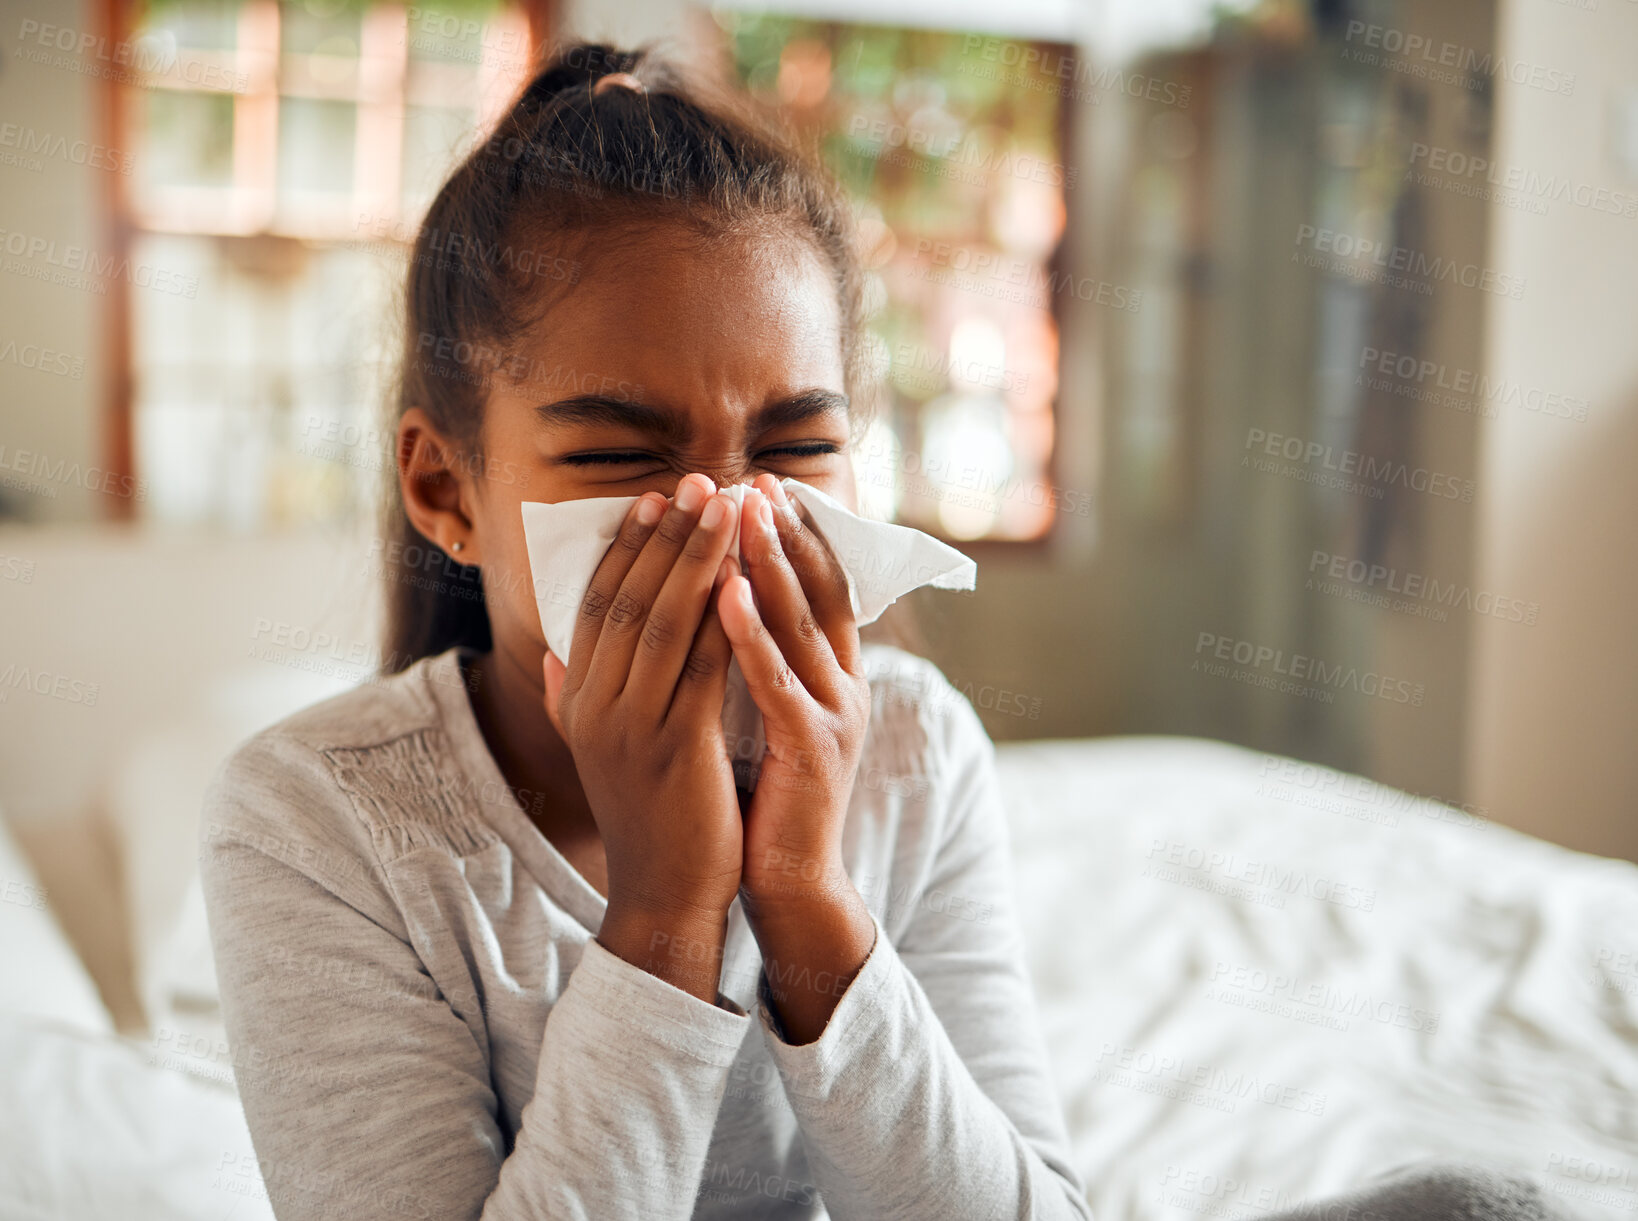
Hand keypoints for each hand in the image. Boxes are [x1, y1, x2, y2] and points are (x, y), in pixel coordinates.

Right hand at [542, 472, 743, 999]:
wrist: (664, 896)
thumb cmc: (646, 818)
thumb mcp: (599, 752)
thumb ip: (574, 702)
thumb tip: (555, 656)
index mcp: (578, 701)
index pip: (596, 605)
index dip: (625, 547)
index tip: (653, 499)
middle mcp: (596, 706)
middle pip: (628, 600)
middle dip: (665, 536)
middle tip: (696, 481)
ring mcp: (634, 728)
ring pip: (665, 623)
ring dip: (697, 558)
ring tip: (726, 506)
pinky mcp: (678, 748)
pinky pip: (705, 667)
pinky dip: (727, 616)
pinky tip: (751, 577)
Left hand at [718, 474, 875, 1040]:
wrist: (789, 882)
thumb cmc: (764, 797)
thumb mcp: (757, 716)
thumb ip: (746, 663)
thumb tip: (713, 603)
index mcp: (830, 676)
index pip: (816, 587)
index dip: (790, 536)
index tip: (756, 486)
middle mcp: (844, 686)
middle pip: (817, 590)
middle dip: (782, 532)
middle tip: (752, 479)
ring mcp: (834, 716)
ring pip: (802, 624)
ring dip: (770, 563)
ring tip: (740, 512)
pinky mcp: (813, 750)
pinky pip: (778, 681)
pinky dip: (753, 634)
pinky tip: (727, 594)